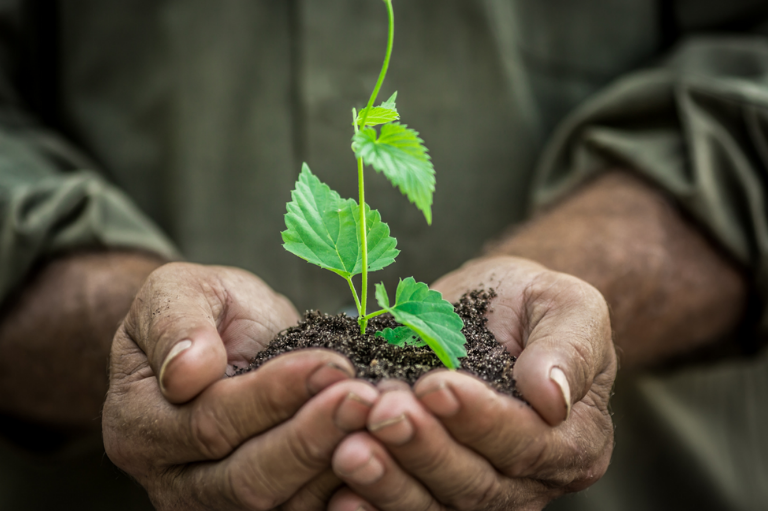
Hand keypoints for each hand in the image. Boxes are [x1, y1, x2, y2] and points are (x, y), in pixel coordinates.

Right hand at [103, 262, 379, 509]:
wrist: (223, 341)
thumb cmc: (203, 313)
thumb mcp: (178, 292)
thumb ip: (175, 323)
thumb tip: (186, 372)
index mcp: (139, 423)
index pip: (210, 423)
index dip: (273, 396)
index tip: (330, 365)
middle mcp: (173, 478)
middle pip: (248, 479)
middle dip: (313, 437)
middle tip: (366, 398)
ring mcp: (214, 504)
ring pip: (282, 506)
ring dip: (338, 466)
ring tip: (382, 420)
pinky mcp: (260, 509)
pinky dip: (346, 490)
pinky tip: (382, 454)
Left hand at [328, 256, 615, 509]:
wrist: (492, 311)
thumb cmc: (532, 304)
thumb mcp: (567, 306)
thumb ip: (568, 348)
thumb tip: (552, 396)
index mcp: (574, 441)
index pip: (528, 443)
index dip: (480, 420)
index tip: (435, 386)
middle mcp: (530, 479)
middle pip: (478, 485)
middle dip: (426, 450)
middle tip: (383, 414)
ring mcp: (481, 490)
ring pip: (438, 505)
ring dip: (391, 483)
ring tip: (350, 450)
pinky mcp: (436, 488)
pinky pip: (410, 506)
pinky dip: (375, 504)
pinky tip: (340, 495)